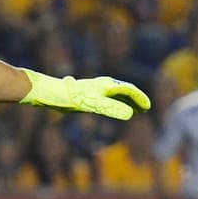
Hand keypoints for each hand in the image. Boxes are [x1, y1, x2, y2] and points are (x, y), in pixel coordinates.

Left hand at [20, 71, 150, 120]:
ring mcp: (93, 89)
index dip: (139, 99)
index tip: (147, 107)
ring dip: (125, 102)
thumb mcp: (93, 105)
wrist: (49, 93)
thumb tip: (130, 114)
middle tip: (144, 110)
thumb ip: (112, 108)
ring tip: (132, 111)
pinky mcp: (86, 94)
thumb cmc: (70, 98)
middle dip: (135, 100)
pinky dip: (114, 104)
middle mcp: (101, 85)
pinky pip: (104, 98)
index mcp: (106, 85)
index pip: (128, 90)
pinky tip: (111, 110)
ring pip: (114, 94)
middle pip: (123, 91)